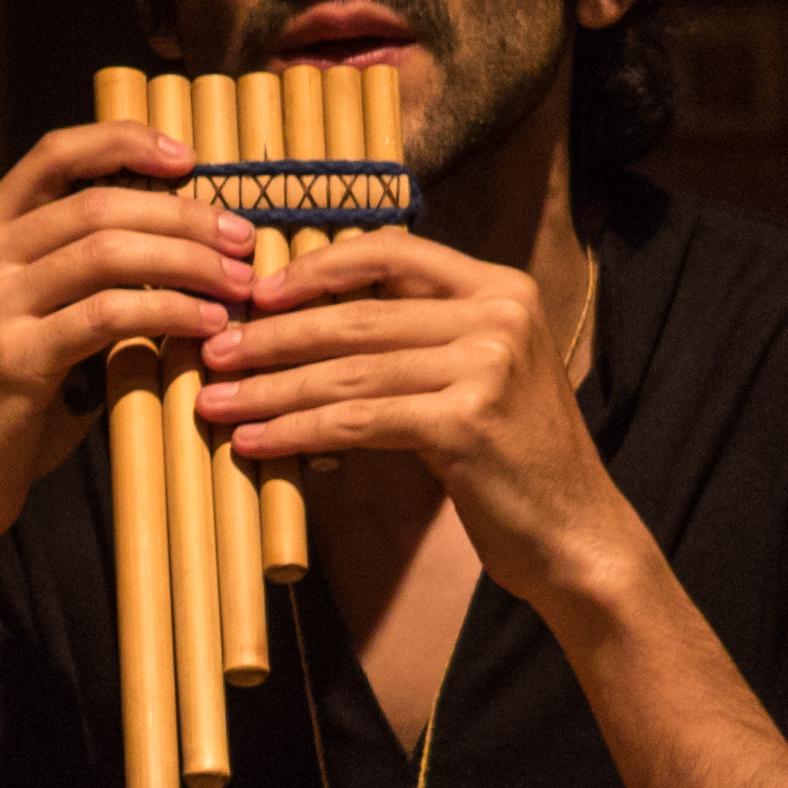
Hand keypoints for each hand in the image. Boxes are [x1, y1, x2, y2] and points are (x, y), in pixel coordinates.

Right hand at [0, 118, 256, 586]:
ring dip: (187, 262)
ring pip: (109, 252)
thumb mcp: (43, 315)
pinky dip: (169, 311)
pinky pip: (108, 314)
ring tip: (235, 283)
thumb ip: (88, 270)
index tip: (189, 160)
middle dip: (183, 217)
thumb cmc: (14, 399)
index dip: (126, 143)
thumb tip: (188, 234)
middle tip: (240, 240)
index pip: (56, 155)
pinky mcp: (14, 357)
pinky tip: (206, 323)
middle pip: (98, 203)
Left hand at [190, 231, 635, 613]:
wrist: (576, 535)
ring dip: (270, 387)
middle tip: (212, 353)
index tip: (258, 294)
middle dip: (274, 336)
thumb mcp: (477, 378)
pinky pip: (358, 420)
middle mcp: (500, 314)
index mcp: (501, 289)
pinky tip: (256, 442)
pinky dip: (297, 431)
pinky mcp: (467, 421)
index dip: (317, 269)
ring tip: (215, 402)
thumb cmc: (514, 462)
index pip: (393, 252)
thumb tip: (312, 326)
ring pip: (349, 370)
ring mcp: (488, 364)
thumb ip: (421, 339)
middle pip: (359, 315)